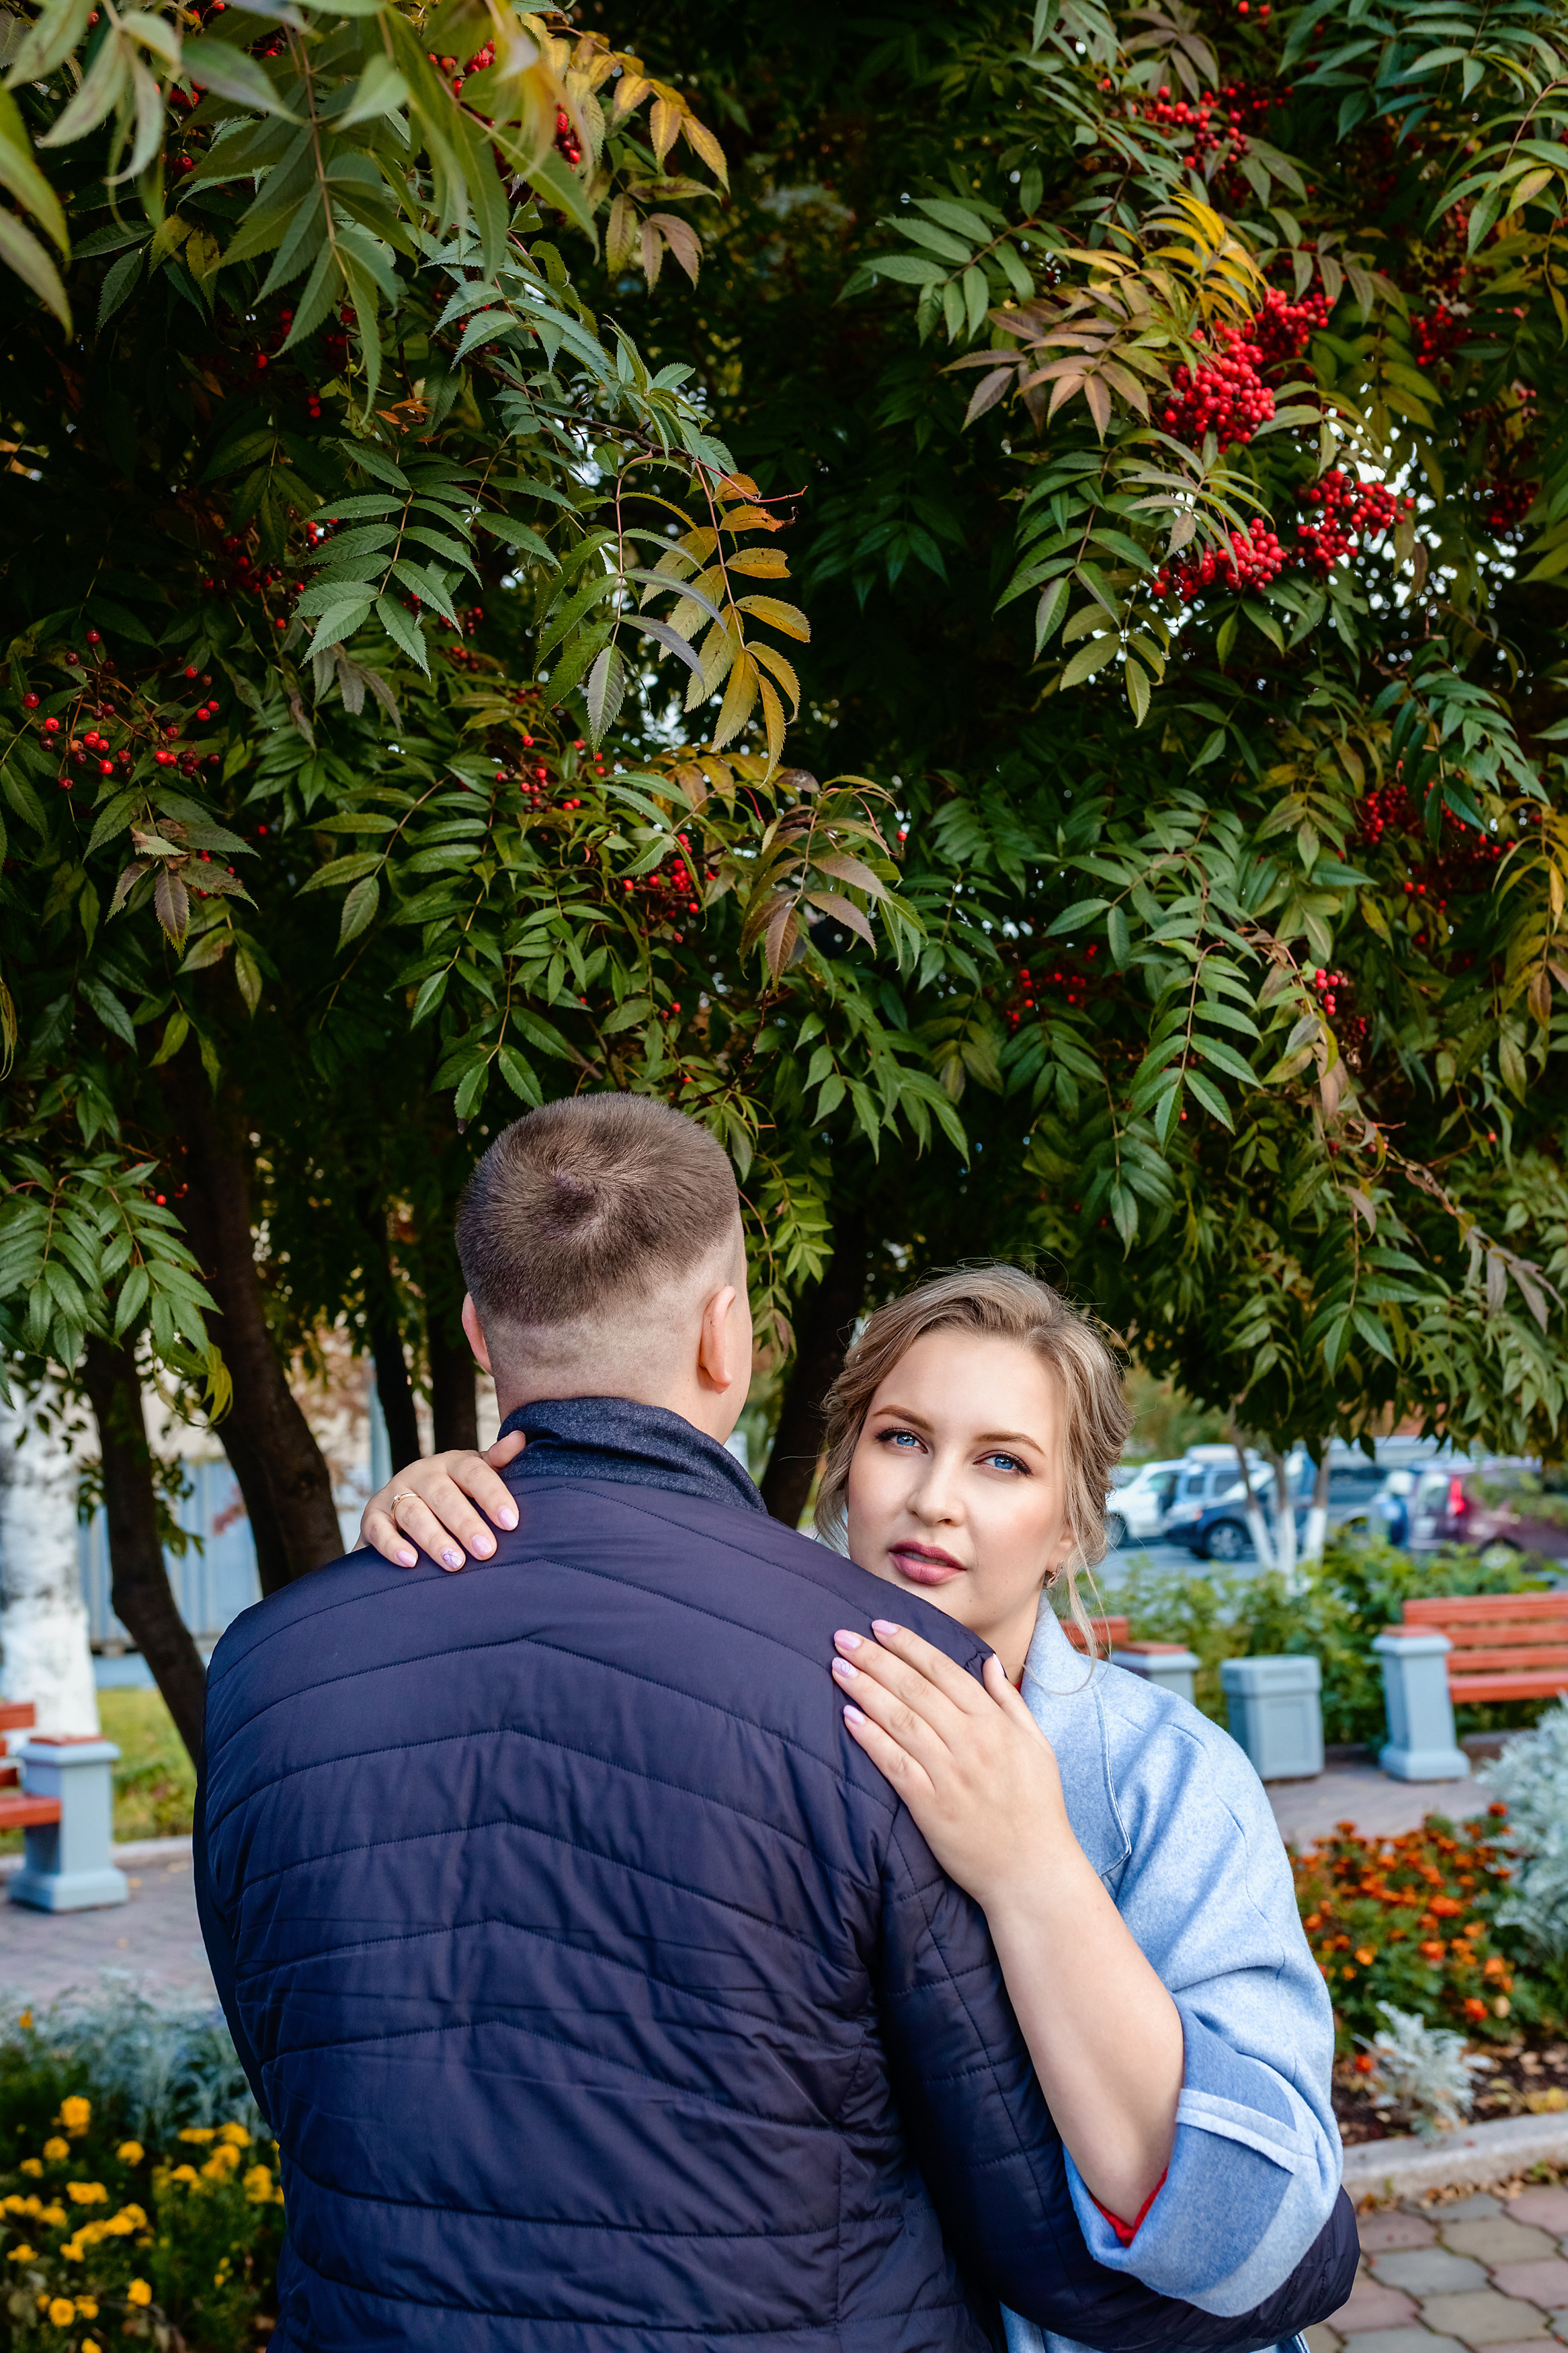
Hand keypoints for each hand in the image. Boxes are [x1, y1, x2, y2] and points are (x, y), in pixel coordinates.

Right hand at [361, 1434, 524, 1570]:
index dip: (493, 1496)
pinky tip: (410, 1562)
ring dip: (434, 1539)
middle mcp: (421, 1473)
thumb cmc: (454, 1493)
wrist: (403, 1508)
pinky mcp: (372, 1516)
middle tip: (486, 1550)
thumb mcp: (478, 1475)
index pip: (474, 1472)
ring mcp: (394, 1493)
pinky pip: (379, 1529)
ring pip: (413, 1513)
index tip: (511, 1522)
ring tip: (455, 1563)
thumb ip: (498, 1461)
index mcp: (451, 1463)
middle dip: (466, 1523)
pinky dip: (393, 1545)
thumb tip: (520, 1437)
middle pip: (444, 1495)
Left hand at [832, 1619, 1072, 1910]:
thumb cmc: (1038, 1808)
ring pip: (900, 1719)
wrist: (1033, 1873)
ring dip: (865, 1689)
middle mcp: (971, 1742)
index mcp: (995, 1723)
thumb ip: (1009, 1701)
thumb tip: (987, 1662)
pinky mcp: (931, 1806)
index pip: (943, 1670)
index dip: (908, 1645)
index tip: (880, 1626)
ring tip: (838, 1667)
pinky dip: (870, 1738)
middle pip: (914, 1688)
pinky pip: (894, 1763)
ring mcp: (950, 1774)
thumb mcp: (1036, 1746)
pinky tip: (848, 1717)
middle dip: (875, 1658)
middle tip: (842, 1637)